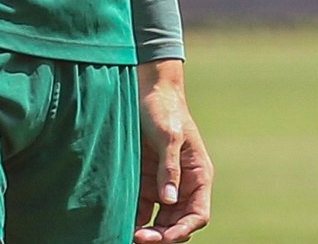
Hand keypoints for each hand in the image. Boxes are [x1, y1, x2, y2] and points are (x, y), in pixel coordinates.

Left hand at [135, 59, 210, 241]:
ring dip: (147, 232)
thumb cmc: (164, 108)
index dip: (183, 230)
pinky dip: (133, 220)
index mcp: (198, 175)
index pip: (197, 214)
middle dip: (162, 235)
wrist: (146, 88)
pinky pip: (140, 209)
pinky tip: (119, 224)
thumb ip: (170, 167)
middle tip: (139, 238)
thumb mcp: (169, 135)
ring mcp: (162, 184)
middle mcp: (182, 184)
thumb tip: (169, 200)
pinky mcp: (144, 181)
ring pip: (158, 221)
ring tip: (126, 235)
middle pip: (177, 223)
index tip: (165, 237)